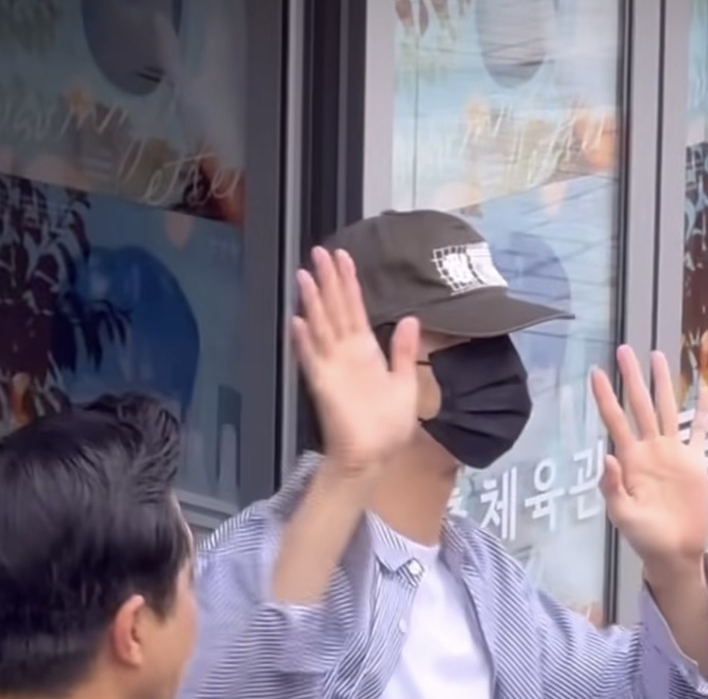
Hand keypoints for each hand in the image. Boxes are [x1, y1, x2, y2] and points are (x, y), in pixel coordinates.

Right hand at [292, 247, 419, 482]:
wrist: (374, 456)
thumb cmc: (388, 425)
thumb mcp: (405, 383)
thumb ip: (403, 351)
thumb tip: (410, 318)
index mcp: (367, 350)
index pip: (355, 308)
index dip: (349, 283)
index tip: (343, 257)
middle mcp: (346, 352)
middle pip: (335, 309)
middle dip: (328, 280)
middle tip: (319, 251)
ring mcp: (332, 366)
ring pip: (321, 326)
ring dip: (312, 302)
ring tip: (304, 275)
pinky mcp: (323, 385)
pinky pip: (312, 359)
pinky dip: (304, 341)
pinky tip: (297, 321)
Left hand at [591, 345, 707, 584]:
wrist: (674, 551)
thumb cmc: (643, 536)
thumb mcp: (621, 514)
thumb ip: (612, 487)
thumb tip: (607, 456)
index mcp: (630, 458)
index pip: (614, 419)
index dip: (605, 396)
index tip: (596, 372)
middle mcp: (649, 448)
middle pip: (639, 404)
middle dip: (632, 377)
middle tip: (625, 349)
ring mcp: (673, 453)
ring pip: (666, 409)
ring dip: (663, 383)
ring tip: (658, 355)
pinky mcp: (696, 462)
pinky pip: (699, 431)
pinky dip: (702, 412)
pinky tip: (704, 390)